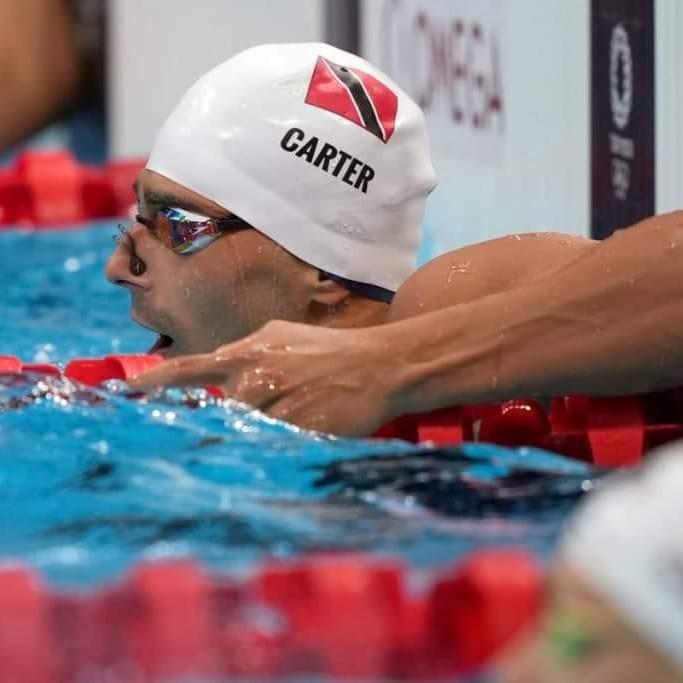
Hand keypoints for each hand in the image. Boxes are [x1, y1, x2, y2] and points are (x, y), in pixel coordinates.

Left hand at [129, 320, 407, 435]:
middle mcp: (258, 379)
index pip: (191, 368)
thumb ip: (248, 348)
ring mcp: (279, 406)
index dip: (157, 381)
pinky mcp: (301, 430)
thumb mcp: (284, 335)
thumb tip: (222, 360)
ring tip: (283, 421)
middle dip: (220, 420)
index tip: (129, 392)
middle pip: (219, 410)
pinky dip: (277, 444)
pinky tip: (300, 432)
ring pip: (246, 430)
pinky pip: (275, 445)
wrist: (379, 365)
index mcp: (250, 354)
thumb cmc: (330, 348)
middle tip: (222, 429)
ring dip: (254, 431)